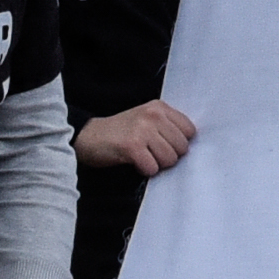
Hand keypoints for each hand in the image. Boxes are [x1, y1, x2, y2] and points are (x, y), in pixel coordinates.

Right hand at [79, 97, 197, 176]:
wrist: (89, 136)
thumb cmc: (120, 131)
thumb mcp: (145, 119)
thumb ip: (167, 126)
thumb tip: (189, 145)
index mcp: (160, 107)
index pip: (190, 130)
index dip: (180, 143)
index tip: (166, 146)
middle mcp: (153, 116)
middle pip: (182, 147)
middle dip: (169, 156)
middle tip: (152, 154)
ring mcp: (142, 130)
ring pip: (169, 159)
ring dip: (157, 164)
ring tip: (143, 157)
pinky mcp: (132, 147)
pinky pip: (152, 168)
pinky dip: (145, 170)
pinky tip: (135, 163)